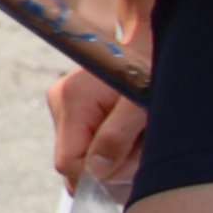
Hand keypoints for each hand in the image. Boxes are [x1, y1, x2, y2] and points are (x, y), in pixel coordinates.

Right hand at [48, 72, 145, 187]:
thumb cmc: (152, 70)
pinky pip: (87, 144)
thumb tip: (96, 172)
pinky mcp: (73, 108)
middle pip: (76, 161)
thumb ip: (117, 138)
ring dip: (116, 154)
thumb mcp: (142, 108)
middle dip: (112, 163)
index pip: (69, 163)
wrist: (152, 40)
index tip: (132, 156)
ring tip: (139, 132)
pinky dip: (112, 145)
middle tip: (142, 141)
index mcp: (72, 100)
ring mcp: (64, 104)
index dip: (101, 172)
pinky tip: (130, 129)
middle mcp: (60, 101)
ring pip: (83, 155)